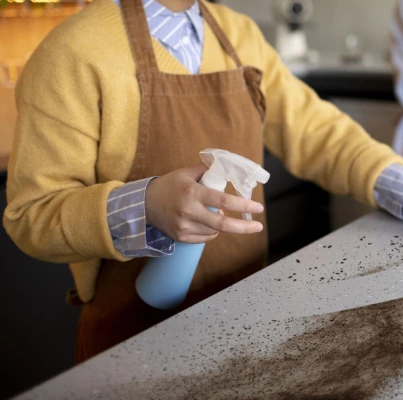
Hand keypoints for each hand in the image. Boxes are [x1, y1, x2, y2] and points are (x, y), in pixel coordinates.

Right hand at [145, 165, 263, 243]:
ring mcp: (184, 226)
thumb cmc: (169, 185)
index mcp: (193, 193)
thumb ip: (208, 169)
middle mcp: (189, 211)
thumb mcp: (187, 173)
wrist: (144, 204)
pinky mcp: (181, 237)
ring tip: (219, 215)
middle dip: (244, 227)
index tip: (259, 207)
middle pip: (223, 224)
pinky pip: (206, 238)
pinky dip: (213, 232)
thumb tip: (228, 165)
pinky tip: (207, 222)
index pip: (223, 201)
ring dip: (224, 225)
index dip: (243, 206)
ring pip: (215, 231)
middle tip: (258, 226)